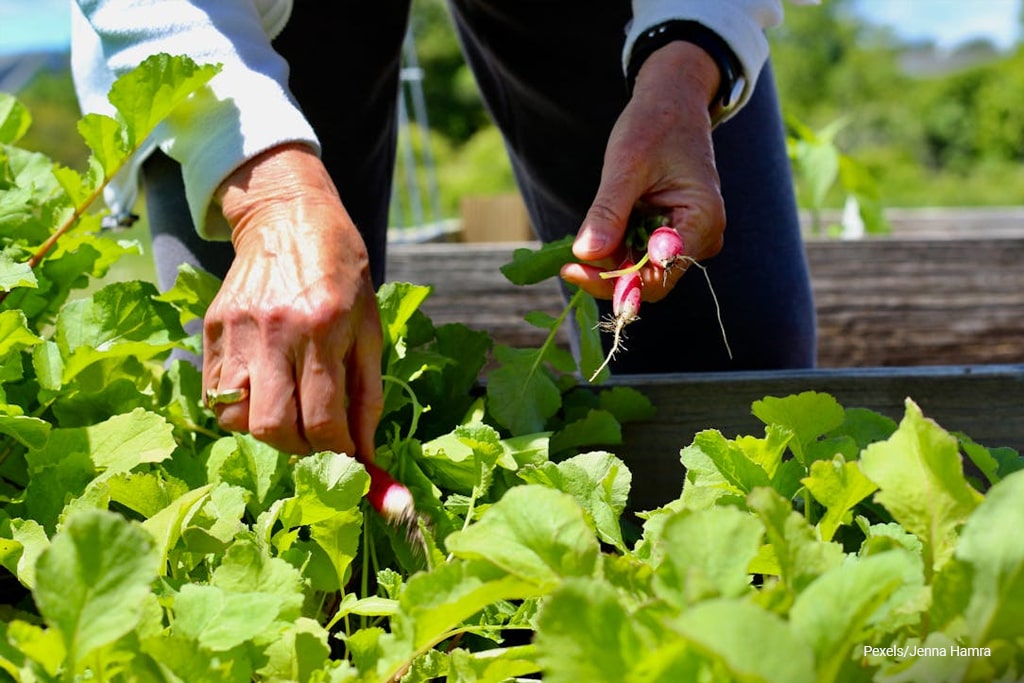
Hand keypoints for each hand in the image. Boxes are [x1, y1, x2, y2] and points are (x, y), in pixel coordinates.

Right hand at [203, 143, 383, 458]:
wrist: (287, 215)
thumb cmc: (342, 271)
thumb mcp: (370, 327)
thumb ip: (367, 393)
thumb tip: (366, 456)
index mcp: (323, 326)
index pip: (324, 419)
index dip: (341, 456)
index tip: (354, 468)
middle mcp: (275, 331)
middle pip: (274, 428)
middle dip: (303, 451)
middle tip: (321, 442)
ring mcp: (236, 331)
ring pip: (238, 418)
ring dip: (268, 431)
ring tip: (292, 414)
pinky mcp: (211, 329)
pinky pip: (215, 395)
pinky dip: (240, 409)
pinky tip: (265, 393)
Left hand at [561, 41, 725, 301]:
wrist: (671, 103)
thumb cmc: (655, 125)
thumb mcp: (626, 165)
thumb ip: (609, 211)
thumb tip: (585, 254)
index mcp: (701, 221)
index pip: (658, 275)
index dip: (616, 281)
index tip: (573, 269)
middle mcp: (700, 238)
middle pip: (650, 280)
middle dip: (608, 276)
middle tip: (568, 266)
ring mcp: (686, 238)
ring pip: (642, 270)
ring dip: (608, 264)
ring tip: (575, 252)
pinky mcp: (669, 234)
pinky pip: (639, 254)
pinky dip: (614, 251)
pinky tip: (593, 239)